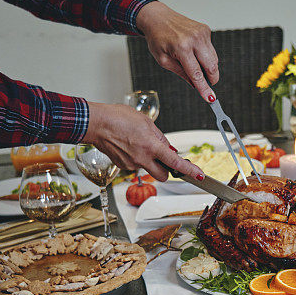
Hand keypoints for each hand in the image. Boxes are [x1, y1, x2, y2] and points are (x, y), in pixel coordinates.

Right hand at [83, 102, 203, 181]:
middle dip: (168, 170)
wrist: (96, 123)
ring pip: (148, 169)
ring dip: (150, 162)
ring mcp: (131, 164)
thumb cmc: (118, 118)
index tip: (200, 175)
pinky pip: (136, 165)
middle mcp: (142, 159)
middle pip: (164, 176)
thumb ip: (160, 138)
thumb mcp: (146, 122)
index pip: (176, 163)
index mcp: (152, 146)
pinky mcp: (122, 166)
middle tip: (165, 160)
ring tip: (139, 144)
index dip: (190, 170)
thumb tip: (168, 149)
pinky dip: (137, 158)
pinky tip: (129, 146)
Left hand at [136, 1, 218, 101]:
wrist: (158, 17)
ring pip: (214, 59)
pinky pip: (211, 49)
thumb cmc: (158, 38)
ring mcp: (202, 33)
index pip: (197, 73)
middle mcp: (194, 39)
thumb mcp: (163, 60)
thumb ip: (181, 73)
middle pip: (211, 67)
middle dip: (211, 79)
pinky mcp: (205, 30)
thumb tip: (195, 85)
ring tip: (193, 63)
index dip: (204, 88)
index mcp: (181, 47)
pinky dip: (205, 55)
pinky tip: (194, 51)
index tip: (210, 98)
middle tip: (206, 85)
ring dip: (208, 67)